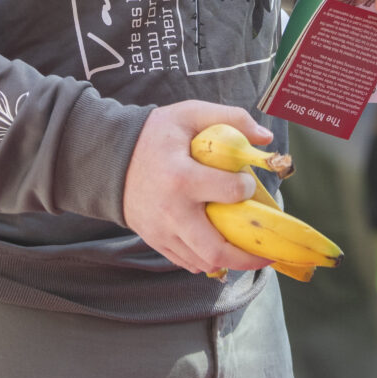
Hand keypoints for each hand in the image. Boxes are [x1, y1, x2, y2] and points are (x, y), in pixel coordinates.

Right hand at [121, 101, 274, 275]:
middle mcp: (171, 211)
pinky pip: (187, 262)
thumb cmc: (154, 135)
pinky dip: (208, 261)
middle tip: (268, 250)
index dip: (245, 187)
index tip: (246, 181)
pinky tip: (222, 250)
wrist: (108, 158)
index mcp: (181, 177)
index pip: (228, 191)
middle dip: (248, 256)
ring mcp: (161, 231)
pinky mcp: (155, 240)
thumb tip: (266, 138)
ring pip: (203, 262)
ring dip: (231, 262)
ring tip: (249, 252)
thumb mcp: (189, 114)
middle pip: (216, 249)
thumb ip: (231, 118)